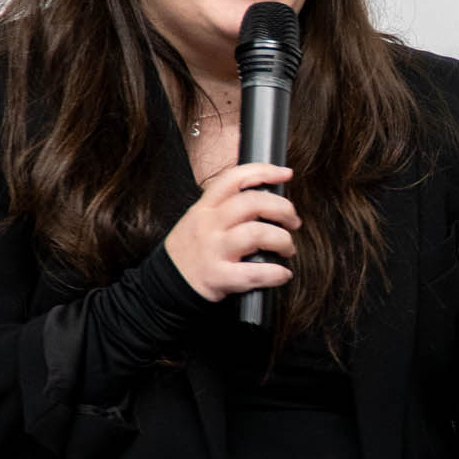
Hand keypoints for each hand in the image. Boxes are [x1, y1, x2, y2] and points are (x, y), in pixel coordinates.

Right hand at [163, 164, 299, 300]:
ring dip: (282, 240)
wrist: (165, 287)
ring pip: (257, 233)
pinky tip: (282, 274)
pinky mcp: (218, 277)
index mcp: (205, 207)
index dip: (264, 171)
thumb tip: (266, 199)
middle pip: (253, 203)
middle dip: (283, 209)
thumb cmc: (191, 252)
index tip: (286, 174)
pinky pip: (254, 272)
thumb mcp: (198, 220)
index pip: (234, 178)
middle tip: (293, 221)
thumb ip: (224, 207)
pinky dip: (275, 273)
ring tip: (287, 249)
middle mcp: (208, 224)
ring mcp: (212, 250)